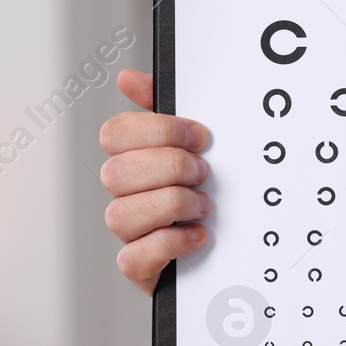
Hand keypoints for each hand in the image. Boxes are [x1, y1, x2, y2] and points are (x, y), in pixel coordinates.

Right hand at [99, 69, 210, 294]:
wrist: (230, 249)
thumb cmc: (204, 190)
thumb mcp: (194, 145)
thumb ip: (165, 108)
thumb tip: (129, 78)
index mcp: (134, 158)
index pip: (115, 134)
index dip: (158, 130)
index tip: (199, 136)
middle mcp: (125, 194)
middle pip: (116, 172)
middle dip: (169, 168)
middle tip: (203, 172)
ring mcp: (129, 232)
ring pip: (120, 215)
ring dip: (171, 206)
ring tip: (203, 206)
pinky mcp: (139, 268)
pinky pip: (132, 257)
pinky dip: (169, 243)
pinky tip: (196, 235)